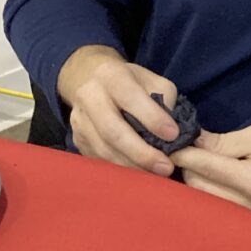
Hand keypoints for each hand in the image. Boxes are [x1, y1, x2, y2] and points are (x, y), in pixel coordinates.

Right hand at [58, 46, 181, 176]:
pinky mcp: (77, 139)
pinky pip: (98, 159)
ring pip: (104, 150)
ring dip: (132, 166)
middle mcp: (89, 97)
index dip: (152, 118)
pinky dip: (120, 169)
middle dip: (142, 153)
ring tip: (156, 174)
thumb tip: (170, 132)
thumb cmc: (129, 82)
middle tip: (166, 167)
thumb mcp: (150, 80)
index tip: (173, 135)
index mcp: (111, 76)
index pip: (131, 99)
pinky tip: (138, 174)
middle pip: (113, 131)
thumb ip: (164, 99)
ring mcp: (79, 121)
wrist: (90, 79)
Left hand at [176, 124, 250, 221]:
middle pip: (198, 189)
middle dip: (189, 168)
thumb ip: (224, 142)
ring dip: (196, 183)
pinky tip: (212, 181)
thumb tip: (190, 143)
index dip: (185, 153)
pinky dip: (209, 195)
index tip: (171, 142)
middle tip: (189, 150)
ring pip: (203, 203)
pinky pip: (217, 211)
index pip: (205, 167)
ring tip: (199, 165)